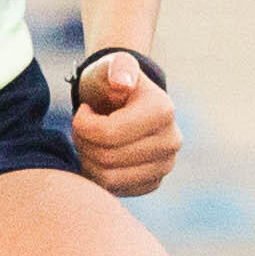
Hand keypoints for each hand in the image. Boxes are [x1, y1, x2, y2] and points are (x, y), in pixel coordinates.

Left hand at [69, 48, 179, 196]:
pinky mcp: (154, 182)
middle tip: (82, 126)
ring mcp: (166, 165)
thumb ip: (116, 67)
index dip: (83, 124)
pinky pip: (115, 190)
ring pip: (108, 178)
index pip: (108, 134)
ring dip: (88, 159)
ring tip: (89, 139)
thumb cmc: (112, 81)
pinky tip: (100, 154)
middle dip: (83, 142)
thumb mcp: (111, 65)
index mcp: (163, 111)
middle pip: (106, 158)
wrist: (125, 102)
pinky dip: (98, 174)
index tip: (83, 110)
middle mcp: (172, 141)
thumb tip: (121, 83)